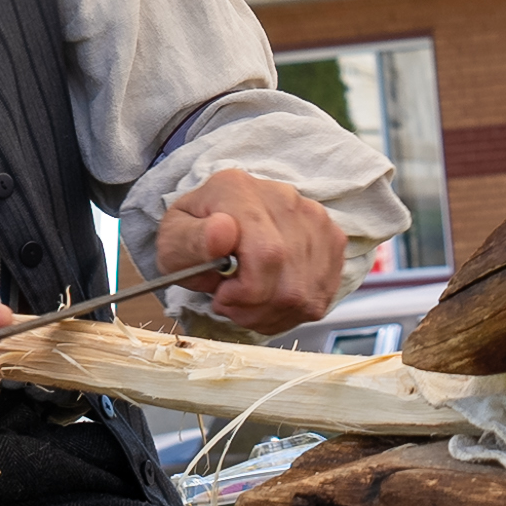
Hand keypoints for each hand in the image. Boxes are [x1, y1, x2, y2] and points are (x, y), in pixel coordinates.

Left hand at [156, 169, 347, 331]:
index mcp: (239, 191)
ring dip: (270, 314)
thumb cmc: (194, 234)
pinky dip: (289, 312)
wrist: (219, 220)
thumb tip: (223, 232)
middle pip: (289, 283)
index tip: (222, 296)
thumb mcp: (172, 239)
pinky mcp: (333, 243)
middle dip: (254, 309)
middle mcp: (286, 200)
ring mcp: (316, 221)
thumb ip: (190, 239)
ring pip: (305, 296)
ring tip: (246, 301)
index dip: (246, 292)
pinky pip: (318, 298)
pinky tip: (267, 300)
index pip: (267, 254)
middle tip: (229, 302)